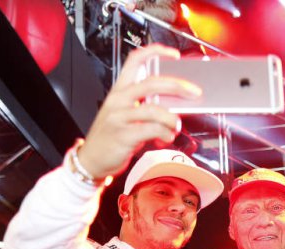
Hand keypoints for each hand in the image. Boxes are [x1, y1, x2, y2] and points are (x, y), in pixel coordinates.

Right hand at [77, 44, 201, 179]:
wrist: (91, 160)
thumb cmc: (111, 137)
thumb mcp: (125, 115)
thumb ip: (145, 106)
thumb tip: (172, 104)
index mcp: (119, 91)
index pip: (135, 60)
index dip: (155, 52)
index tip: (174, 55)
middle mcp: (118, 100)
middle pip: (152, 83)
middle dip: (177, 86)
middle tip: (193, 92)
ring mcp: (119, 117)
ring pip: (154, 109)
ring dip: (172, 118)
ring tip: (177, 125)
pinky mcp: (124, 135)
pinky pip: (152, 130)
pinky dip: (165, 134)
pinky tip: (167, 137)